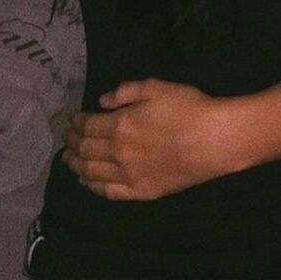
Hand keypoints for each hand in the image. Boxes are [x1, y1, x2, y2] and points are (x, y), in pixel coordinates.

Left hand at [62, 78, 227, 200]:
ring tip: (68, 160)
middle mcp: (119, 153)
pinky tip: (87, 182)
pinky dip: (93, 187)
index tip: (69, 120)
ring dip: (76, 166)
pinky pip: (110, 192)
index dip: (76, 122)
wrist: (214, 139)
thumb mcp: (155, 87)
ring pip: (92, 173)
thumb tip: (101, 102)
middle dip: (72, 143)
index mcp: (120, 125)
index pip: (88, 126)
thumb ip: (125, 92)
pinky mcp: (141, 192)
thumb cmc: (187, 107)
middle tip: (65, 139)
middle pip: (86, 150)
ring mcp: (129, 176)